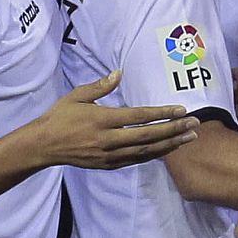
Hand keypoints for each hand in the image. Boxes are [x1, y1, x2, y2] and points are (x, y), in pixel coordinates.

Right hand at [31, 72, 199, 169]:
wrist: (42, 146)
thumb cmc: (59, 117)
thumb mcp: (76, 96)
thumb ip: (100, 86)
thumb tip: (119, 72)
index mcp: (101, 119)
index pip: (138, 117)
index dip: (161, 114)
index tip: (180, 110)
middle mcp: (107, 139)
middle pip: (148, 136)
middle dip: (174, 130)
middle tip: (194, 124)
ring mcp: (109, 155)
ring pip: (145, 151)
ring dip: (170, 144)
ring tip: (190, 138)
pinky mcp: (108, 165)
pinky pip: (136, 160)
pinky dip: (154, 155)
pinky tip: (169, 149)